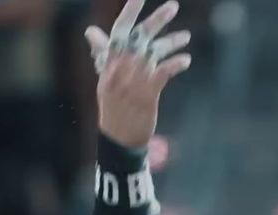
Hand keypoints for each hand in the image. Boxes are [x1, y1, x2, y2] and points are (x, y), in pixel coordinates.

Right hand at [85, 0, 192, 147]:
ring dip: (172, 41)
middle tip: (173, 5)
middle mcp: (122, 68)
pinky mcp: (148, 94)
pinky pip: (164, 72)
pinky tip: (186, 59)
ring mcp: (135, 81)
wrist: (117, 138)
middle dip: (157, 19)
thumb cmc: (111, 106)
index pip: (118, 31)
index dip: (129, 12)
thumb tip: (90, 31)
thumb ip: (102, 53)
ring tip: (186, 36)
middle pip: (139, 37)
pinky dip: (175, 64)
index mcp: (110, 62)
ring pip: (155, 52)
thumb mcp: (103, 79)